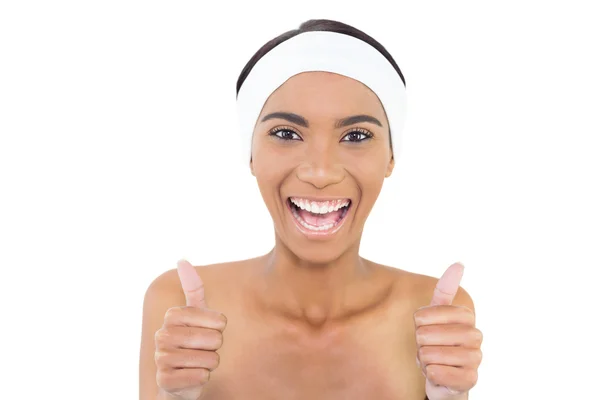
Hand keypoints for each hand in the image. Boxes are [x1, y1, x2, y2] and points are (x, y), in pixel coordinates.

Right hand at [155, 260, 226, 399]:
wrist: (180, 378)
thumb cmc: (193, 341)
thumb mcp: (196, 314)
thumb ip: (193, 288)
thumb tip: (181, 259)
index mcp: (172, 315)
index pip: (217, 320)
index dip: (220, 327)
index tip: (210, 329)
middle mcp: (162, 335)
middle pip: (214, 339)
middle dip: (215, 347)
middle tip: (202, 348)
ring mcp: (161, 358)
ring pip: (208, 359)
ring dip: (210, 363)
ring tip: (198, 362)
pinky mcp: (165, 381)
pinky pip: (199, 377)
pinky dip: (202, 378)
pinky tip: (193, 376)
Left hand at [414, 262, 482, 399]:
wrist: (442, 375)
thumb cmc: (437, 341)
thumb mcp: (436, 314)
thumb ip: (445, 290)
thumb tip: (460, 263)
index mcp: (466, 317)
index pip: (435, 310)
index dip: (421, 319)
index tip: (421, 324)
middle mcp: (475, 336)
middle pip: (428, 334)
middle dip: (420, 342)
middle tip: (427, 346)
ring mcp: (475, 359)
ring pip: (431, 354)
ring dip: (424, 359)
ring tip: (432, 360)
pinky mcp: (470, 380)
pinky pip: (439, 373)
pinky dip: (430, 373)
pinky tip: (435, 373)